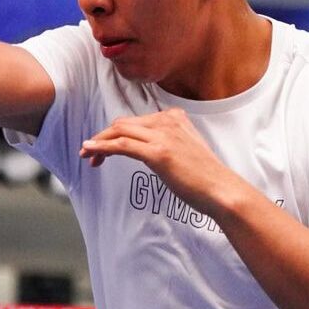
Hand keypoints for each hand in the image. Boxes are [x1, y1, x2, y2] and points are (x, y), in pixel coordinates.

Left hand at [79, 108, 244, 218]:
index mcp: (175, 118)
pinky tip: (90, 150)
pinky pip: (121, 145)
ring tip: (87, 155)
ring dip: (98, 142)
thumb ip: (168, 143)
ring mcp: (163, 135)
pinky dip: (101, 146)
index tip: (104, 147)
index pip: (136, 121)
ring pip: (119, 131)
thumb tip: (147, 150)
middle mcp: (168, 121)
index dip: (115, 133)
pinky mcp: (158, 152)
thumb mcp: (185, 151)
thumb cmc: (205, 177)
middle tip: (90, 153)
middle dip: (103, 137)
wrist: (222, 190)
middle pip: (123, 123)